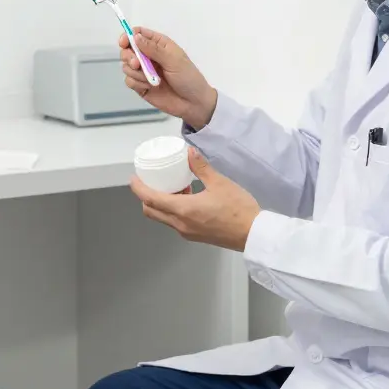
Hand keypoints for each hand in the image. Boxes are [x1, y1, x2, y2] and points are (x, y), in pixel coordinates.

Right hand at [119, 27, 218, 129]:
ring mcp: (144, 71)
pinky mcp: (140, 85)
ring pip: (126, 66)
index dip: (128, 36)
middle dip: (129, 56)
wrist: (192, 103)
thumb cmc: (188, 78)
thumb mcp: (173, 60)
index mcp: (159, 45)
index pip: (138, 34)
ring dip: (136, 73)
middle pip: (127, 50)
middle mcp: (149, 56)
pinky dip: (137, 83)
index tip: (124, 43)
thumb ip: (153, 49)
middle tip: (137, 64)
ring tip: (151, 79)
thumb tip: (135, 37)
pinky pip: (129, 81)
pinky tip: (149, 86)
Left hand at [129, 147, 259, 250]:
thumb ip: (201, 167)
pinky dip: (173, 210)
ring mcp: (187, 232)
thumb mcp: (219, 183)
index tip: (134, 179)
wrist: (254, 234)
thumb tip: (189, 153)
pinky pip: (176, 222)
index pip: (151, 199)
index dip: (138, 189)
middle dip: (146, 197)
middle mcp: (181, 224)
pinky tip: (188, 198)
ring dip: (162, 203)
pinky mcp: (196, 236)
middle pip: (152, 211)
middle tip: (151, 181)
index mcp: (184, 210)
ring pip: (163, 218)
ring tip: (176, 186)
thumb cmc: (238, 209)